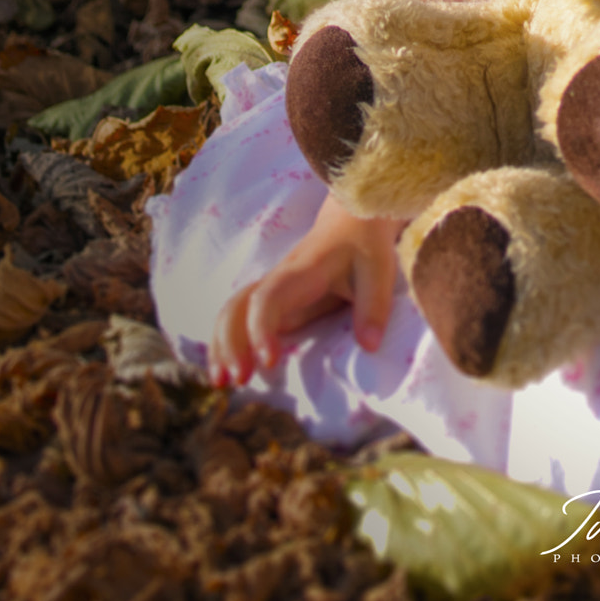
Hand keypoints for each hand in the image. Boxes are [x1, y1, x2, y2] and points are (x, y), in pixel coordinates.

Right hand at [209, 193, 401, 387]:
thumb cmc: (364, 243)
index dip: (262, 330)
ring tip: (222, 383)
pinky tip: (226, 369)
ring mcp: (272, 288)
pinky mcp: (273, 298)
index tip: (270, 362)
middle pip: (237, 307)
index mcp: (302, 272)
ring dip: (221, 346)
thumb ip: (373, 306)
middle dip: (230, 344)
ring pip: (232, 311)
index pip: (268, 299)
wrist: (352, 216)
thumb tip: (369, 347)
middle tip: (238, 380)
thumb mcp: (378, 270)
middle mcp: (278, 280)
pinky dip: (227, 342)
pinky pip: (240, 316)